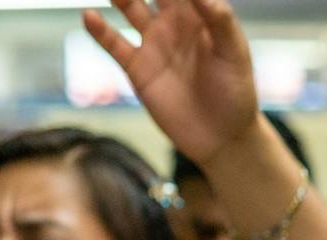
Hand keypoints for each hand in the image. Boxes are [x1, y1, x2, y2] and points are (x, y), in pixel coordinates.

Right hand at [82, 0, 259, 166]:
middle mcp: (173, 24)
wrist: (222, 138)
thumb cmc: (236, 94)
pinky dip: (99, 30)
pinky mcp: (137, 68)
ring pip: (128, 6)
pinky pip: (113, 43)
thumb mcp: (234, 54)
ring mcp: (153, 44)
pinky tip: (90, 16)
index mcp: (200, 15)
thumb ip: (219, 20)